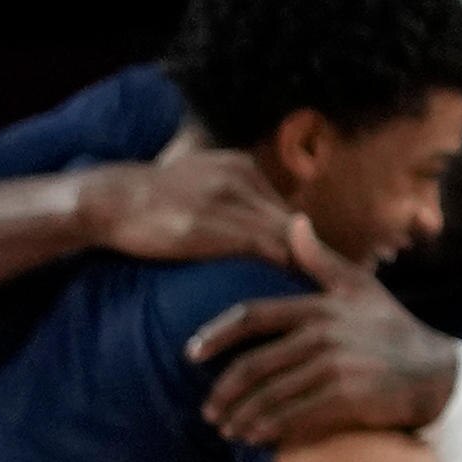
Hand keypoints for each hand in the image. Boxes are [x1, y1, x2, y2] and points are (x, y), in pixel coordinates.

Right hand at [79, 149, 320, 272]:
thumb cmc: (149, 202)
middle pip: (293, 222)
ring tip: (333, 293)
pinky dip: (284, 269)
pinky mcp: (213, 225)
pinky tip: (298, 291)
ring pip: (284, 235)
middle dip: (319, 253)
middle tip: (350, 280)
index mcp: (240, 167)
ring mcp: (228, 201)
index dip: (305, 242)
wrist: (110, 200)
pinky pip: (264, 248)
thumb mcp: (196, 183)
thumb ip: (227, 198)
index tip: (330, 265)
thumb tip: (248, 226)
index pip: (285, 210)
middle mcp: (242, 178)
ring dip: (310, 264)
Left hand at [189, 270, 461, 442]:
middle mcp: (325, 334)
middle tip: (208, 411)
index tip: (191, 354)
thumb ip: (320, 259)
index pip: (254, 316)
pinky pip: (295, 416)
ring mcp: (336, 366)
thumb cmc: (392, 327)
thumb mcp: (360, 287)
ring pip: (271, 394)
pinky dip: (269, 429)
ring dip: (243, 416)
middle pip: (255, 364)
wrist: (434, 371)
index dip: (217, 335)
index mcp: (320, 306)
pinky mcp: (347, 396)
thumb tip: (293, 221)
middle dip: (224, 391)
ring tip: (227, 429)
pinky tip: (254, 437)